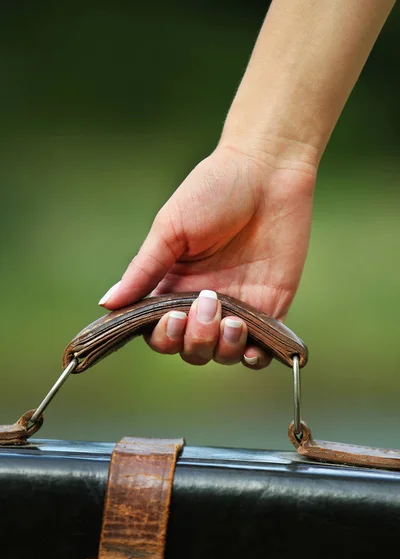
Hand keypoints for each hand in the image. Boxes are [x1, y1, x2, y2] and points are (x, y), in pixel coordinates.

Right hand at [99, 145, 315, 368]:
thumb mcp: (170, 229)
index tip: (172, 317)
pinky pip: (259, 350)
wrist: (267, 171)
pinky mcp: (269, 307)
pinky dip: (253, 358)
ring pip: (221, 354)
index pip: (159, 330)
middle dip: (194, 339)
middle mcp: (203, 302)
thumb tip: (107, 304)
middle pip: (188, 349)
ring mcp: (237, 307)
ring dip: (222, 347)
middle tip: (206, 302)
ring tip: (232, 319)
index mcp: (174, 285)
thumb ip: (143, 270)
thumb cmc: (214, 191)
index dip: (163, 334)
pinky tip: (251, 346)